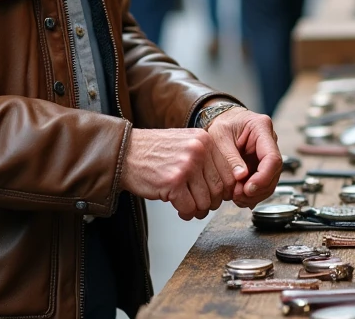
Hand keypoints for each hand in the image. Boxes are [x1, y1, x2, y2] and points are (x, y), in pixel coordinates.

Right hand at [121, 128, 236, 220]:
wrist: (125, 153)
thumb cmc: (153, 151)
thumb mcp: (186, 143)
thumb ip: (206, 158)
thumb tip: (226, 184)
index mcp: (204, 140)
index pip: (229, 172)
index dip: (224, 190)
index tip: (218, 196)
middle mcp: (198, 151)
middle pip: (219, 189)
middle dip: (210, 202)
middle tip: (201, 205)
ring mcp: (186, 166)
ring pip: (205, 201)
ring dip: (197, 210)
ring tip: (188, 207)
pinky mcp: (173, 182)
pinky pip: (189, 207)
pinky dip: (185, 213)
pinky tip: (178, 208)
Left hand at [205, 107, 282, 207]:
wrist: (224, 120)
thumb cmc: (223, 122)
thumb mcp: (220, 135)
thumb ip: (230, 156)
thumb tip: (241, 177)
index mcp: (261, 128)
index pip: (272, 157)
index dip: (263, 177)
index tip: (249, 188)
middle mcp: (269, 141)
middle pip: (274, 172)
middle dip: (258, 189)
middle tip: (239, 196)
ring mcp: (267, 154)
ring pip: (271, 181)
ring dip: (255, 194)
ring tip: (237, 197)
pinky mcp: (262, 165)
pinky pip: (263, 183)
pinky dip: (253, 194)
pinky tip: (240, 197)